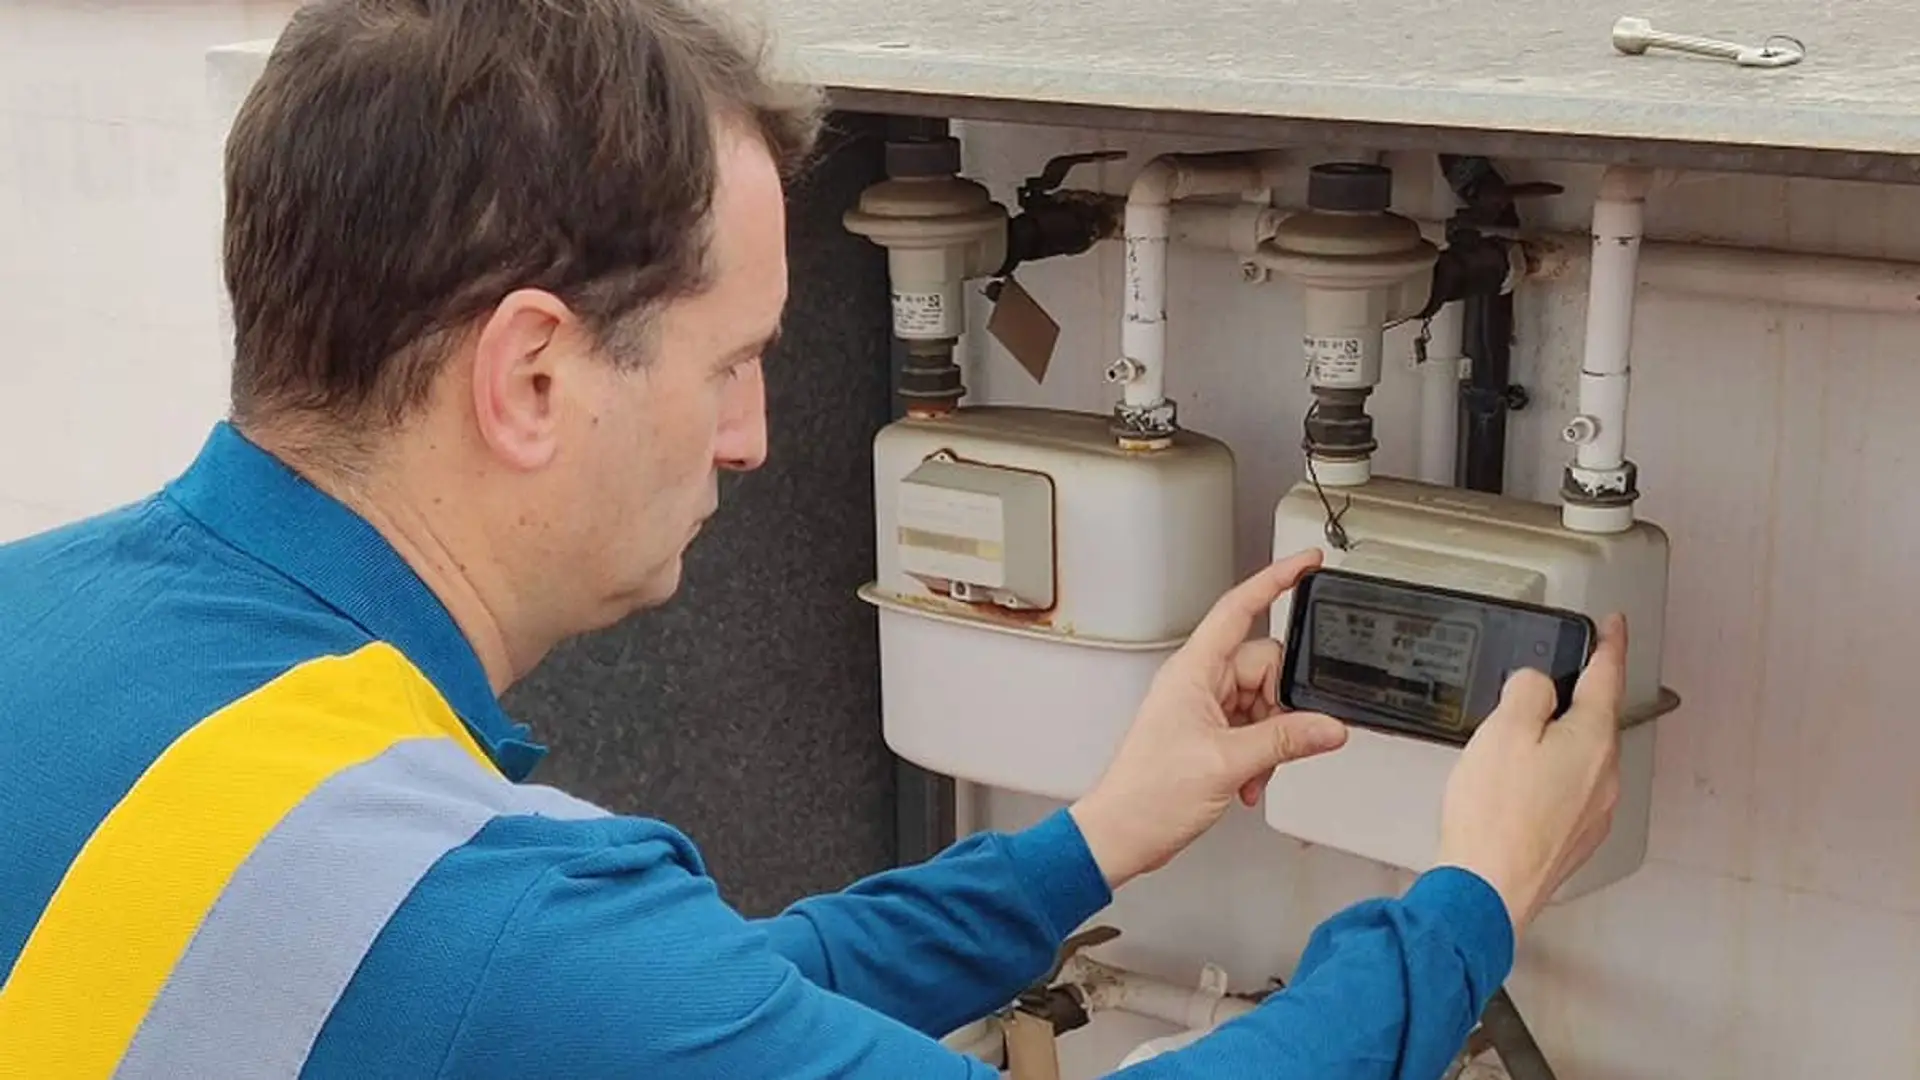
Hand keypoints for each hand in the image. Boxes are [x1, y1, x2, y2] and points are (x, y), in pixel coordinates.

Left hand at [1069, 549, 1348, 888]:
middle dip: (1283, 705)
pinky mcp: (1207, 734)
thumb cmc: (1149, 793)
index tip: (1307, 564)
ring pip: (1263, 702)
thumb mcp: (1227, 762)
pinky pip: (1252, 728)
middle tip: (1278, 739)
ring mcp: (1202, 708)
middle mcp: (1198, 682)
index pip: (1239, 609)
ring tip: (1254, 772)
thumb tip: (1329, 726)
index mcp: (1194, 670)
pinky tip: (1250, 781)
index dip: (1275, 580)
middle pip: (1265, 667)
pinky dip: (1261, 755)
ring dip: (1271, 738)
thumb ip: (1285, 740)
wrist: (1124, 832)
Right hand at [1435, 614, 1628, 935]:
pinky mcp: (1575, 837)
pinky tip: (1514, 788)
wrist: (1486, 889)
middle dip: (1570, 701)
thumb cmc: (1494, 816)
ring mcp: (1594, 811)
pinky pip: (1568, 791)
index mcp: (1593, 740)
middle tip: (1538, 689)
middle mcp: (1605, 776)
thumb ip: (1528, 691)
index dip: (1611, 644)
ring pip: (1580, 757)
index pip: (1609, 676)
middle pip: (1594, 720)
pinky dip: (1547, 779)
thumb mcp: (1502, 729)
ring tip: (1512, 747)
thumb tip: (1538, 686)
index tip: (1616, 625)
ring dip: (1554, 744)